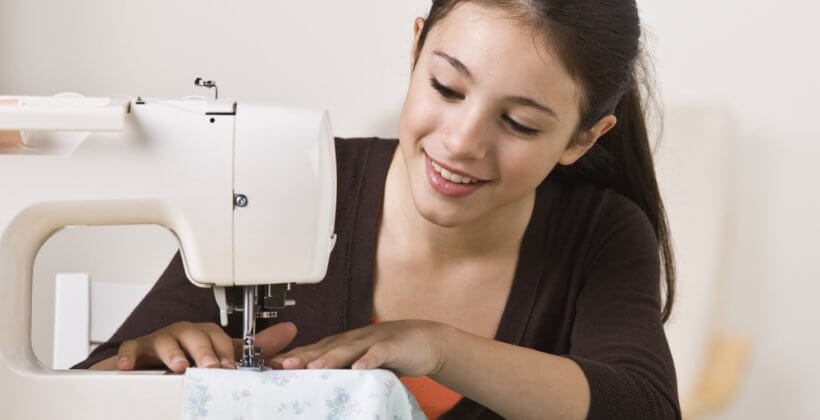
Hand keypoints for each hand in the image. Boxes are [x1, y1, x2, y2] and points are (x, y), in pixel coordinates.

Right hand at [88, 321, 296, 372]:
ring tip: (179, 367)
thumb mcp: (222, 354)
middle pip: (195, 335)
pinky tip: (131, 366)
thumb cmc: (189, 357)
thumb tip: (289, 330)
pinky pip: (132, 348)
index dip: (227, 351)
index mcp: (206, 336)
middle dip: (204, 350)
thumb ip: (253, 347)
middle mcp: (184, 334)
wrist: (150, 366)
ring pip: (166, 339)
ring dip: (173, 352)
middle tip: (212, 367)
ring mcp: (159, 340)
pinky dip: (130, 356)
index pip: (220, 337)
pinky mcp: (136, 349)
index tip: (233, 367)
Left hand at [271, 320, 450, 376]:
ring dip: (330, 358)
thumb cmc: (389, 352)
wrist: (425, 340)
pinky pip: (379, 352)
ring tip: (314, 368)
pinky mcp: (393, 346)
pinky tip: (359, 368)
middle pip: (326, 347)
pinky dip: (369, 359)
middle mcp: (354, 340)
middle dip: (304, 356)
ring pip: (348, 348)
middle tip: (284, 366)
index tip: (273, 366)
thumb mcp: (361, 361)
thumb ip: (341, 371)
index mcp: (343, 344)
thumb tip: (315, 390)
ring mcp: (373, 340)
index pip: (315, 349)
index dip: (294, 356)